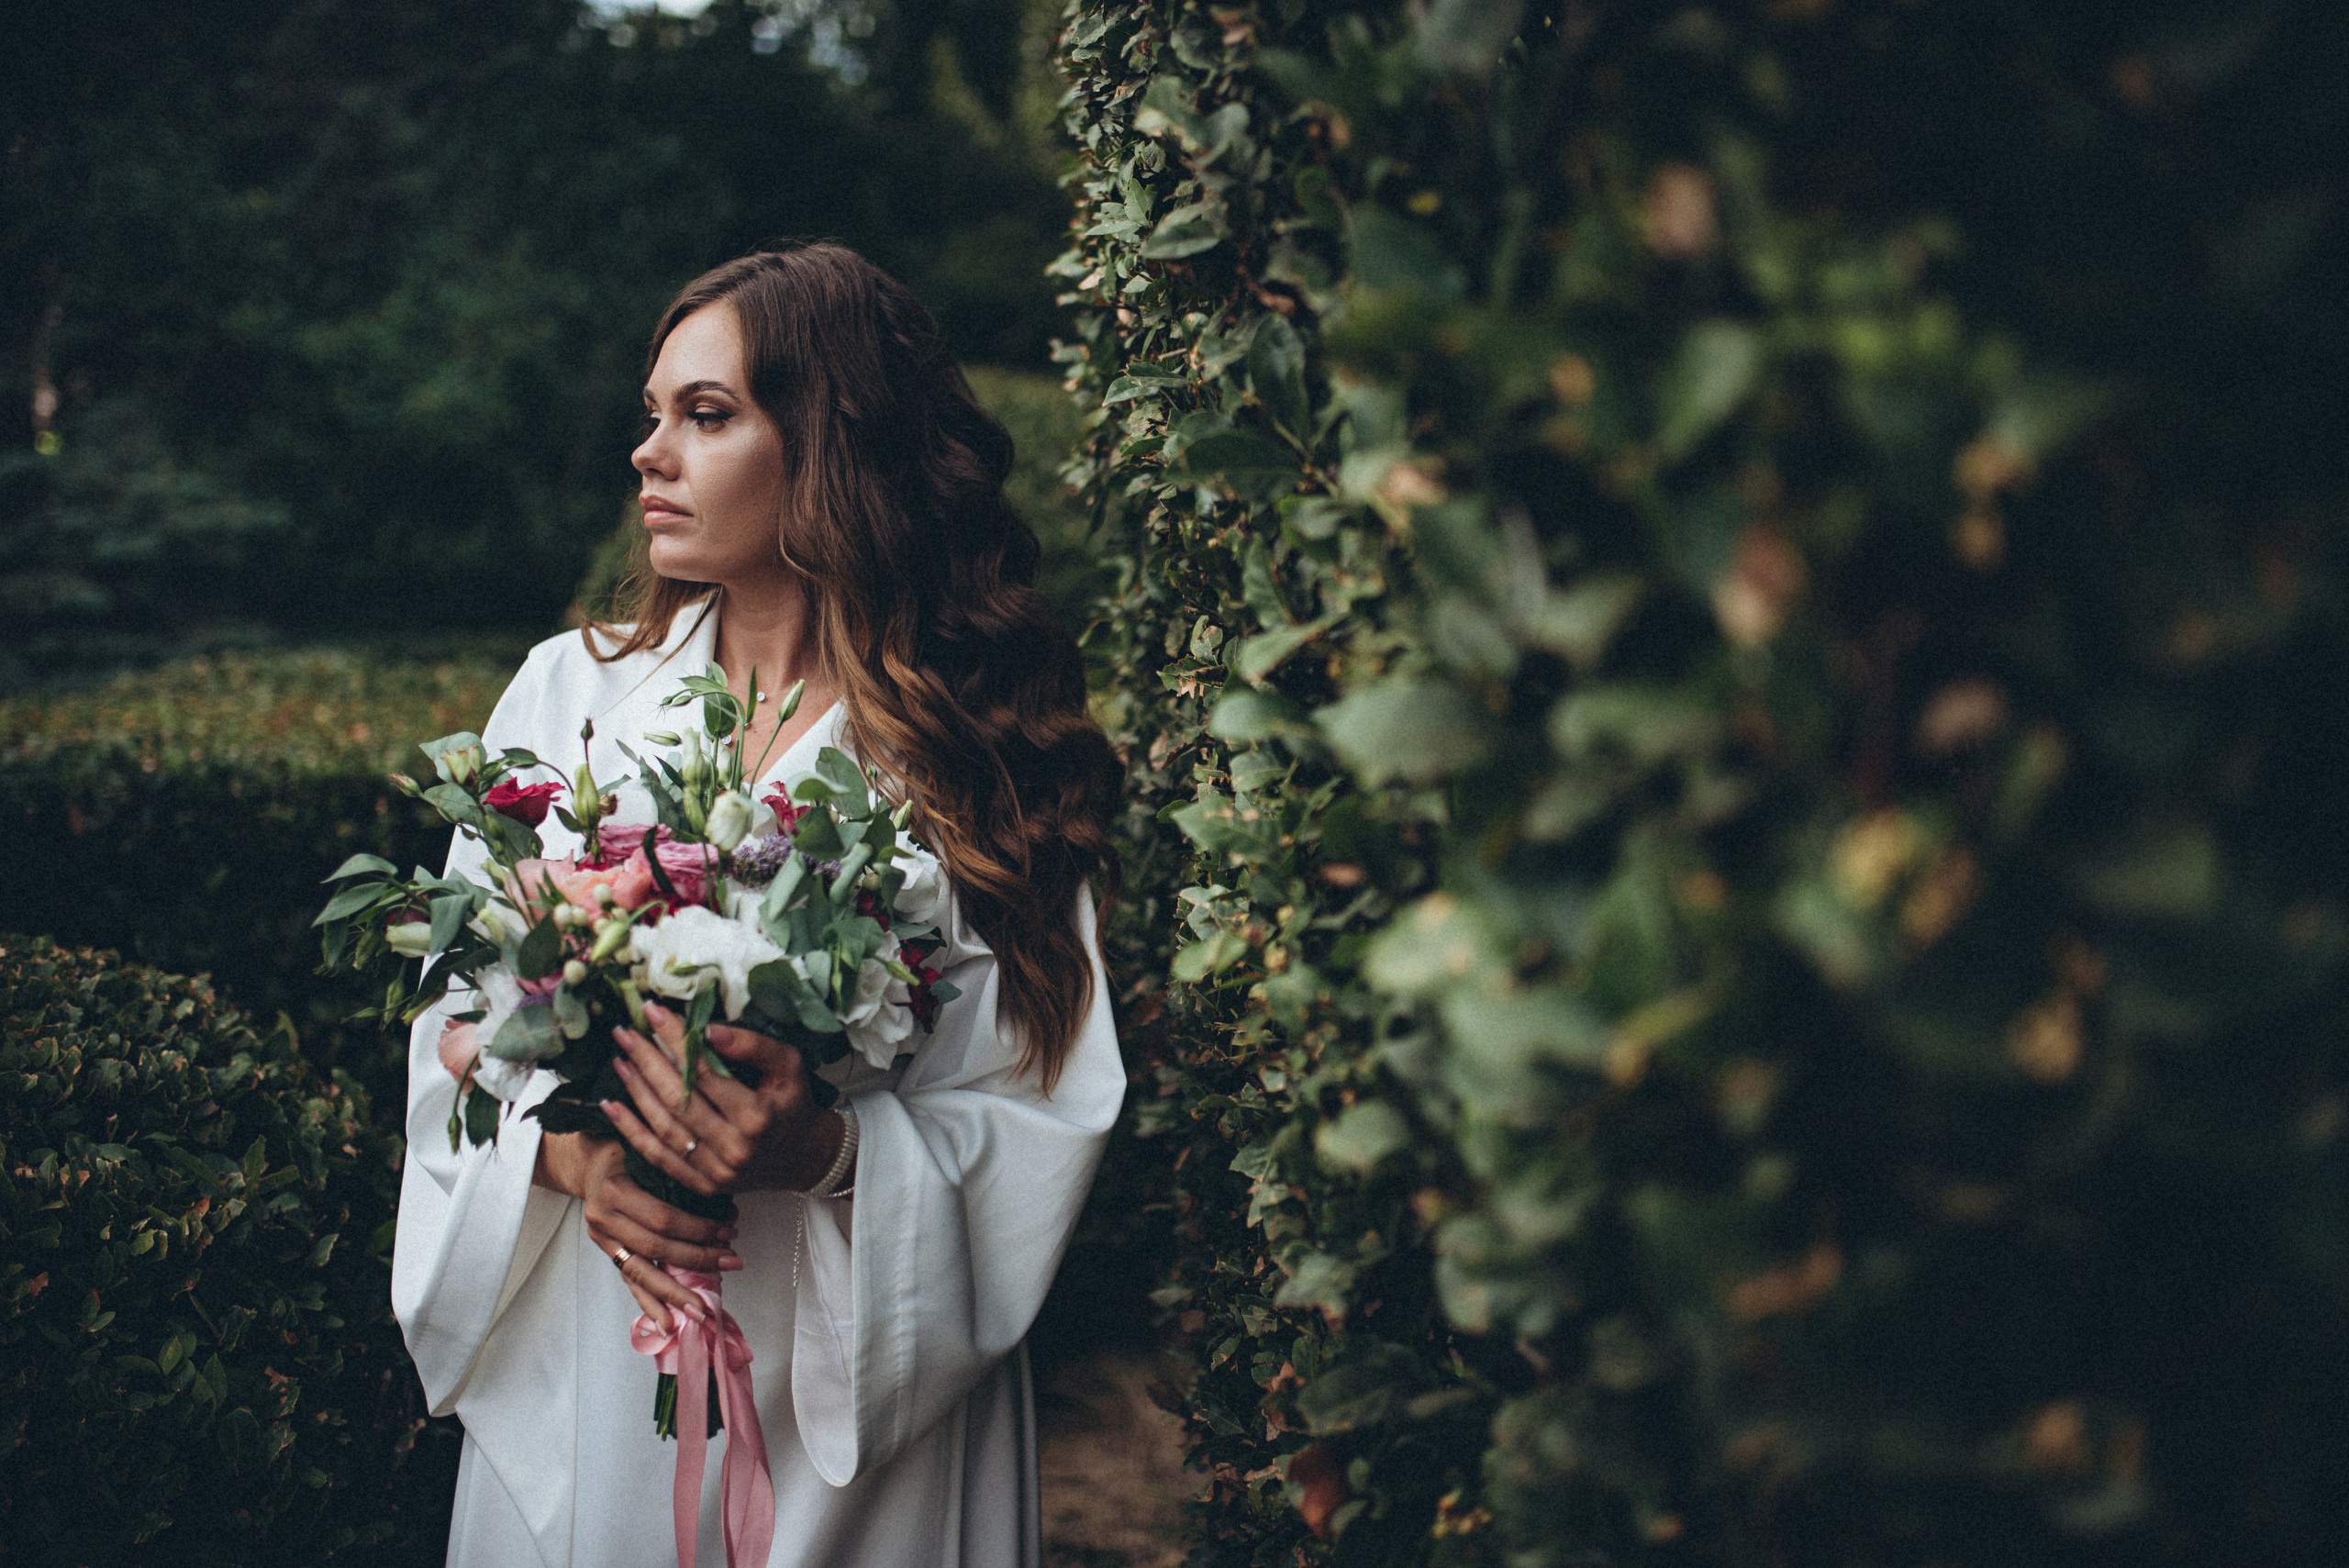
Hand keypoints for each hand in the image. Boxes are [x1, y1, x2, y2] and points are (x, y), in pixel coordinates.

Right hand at [534, 1131, 738, 1331]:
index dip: (698, 1228)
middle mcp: (604, 1218)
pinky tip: (667, 1324)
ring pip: (641, 1271)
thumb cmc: (631, 1155)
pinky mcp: (607, 1254)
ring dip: (675, 1293)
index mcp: (616, 1189)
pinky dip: (650, 1304)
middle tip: (732, 1263)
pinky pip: (630, 1282)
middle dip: (697, 1259)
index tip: (730, 1232)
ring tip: (700, 1312)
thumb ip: (680, 1178)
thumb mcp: (652, 1156)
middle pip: (655, 1247)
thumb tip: (728, 1210)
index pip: (663, 1217)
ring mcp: (603, 1239)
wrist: (591, 1164)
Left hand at [602, 1001, 845, 1199]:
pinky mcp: (702, 1185)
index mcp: (757, 1117)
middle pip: (678, 1099)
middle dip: (647, 1062)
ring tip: (620, 1060)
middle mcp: (734, 1148)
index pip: (704, 1073)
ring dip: (636, 1092)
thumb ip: (754, 1045)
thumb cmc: (792, 1102)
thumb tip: (709, 1030)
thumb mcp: (789, 1064)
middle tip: (624, 1032)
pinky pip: (658, 1157)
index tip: (654, 1013)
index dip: (676, 1041)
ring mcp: (716, 1171)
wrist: (801, 1155)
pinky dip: (631, 1131)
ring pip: (664, 1128)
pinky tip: (612, 1106)